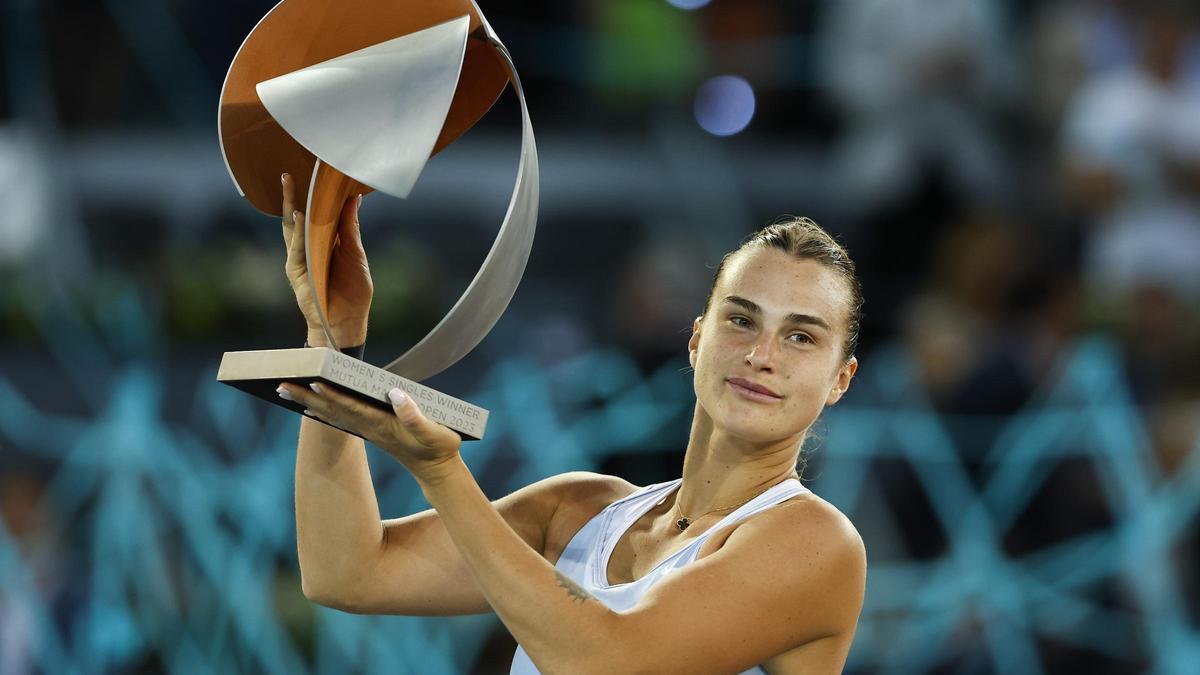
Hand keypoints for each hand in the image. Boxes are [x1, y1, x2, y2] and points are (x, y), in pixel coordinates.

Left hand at [278, 381, 462, 481]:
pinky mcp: (370, 430)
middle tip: (281, 384)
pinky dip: (322, 411)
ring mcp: (368, 430)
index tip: (313, 382)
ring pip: (332, 414)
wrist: (436, 470)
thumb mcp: (436, 432)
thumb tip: (396, 393)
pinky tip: (310, 407)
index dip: (333, 395)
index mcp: (383, 425)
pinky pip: (340, 419)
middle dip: (307, 397)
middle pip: (333, 410)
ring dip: (308, 402)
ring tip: (286, 390)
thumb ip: (416, 415)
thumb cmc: (439, 448)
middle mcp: (369, 428)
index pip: (352, 408)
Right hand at [282, 173, 372, 346]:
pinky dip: (298, 230)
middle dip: (293, 194)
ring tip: (290, 184)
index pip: (318, 213)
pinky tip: (299, 214)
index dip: (316, 195)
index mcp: (326, 242)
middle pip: (298, 215)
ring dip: (291, 205)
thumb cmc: (353, 291)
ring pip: (292, 227)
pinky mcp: (296, 270)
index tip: (316, 173)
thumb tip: (353, 198)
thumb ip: (351, 227)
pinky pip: (296, 247)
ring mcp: (300, 258)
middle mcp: (310, 247)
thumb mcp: (356, 254)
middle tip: (290, 173)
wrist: (346, 321)